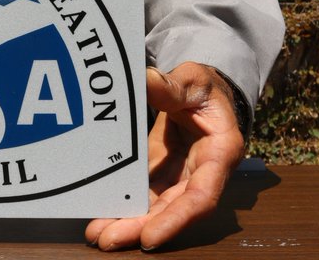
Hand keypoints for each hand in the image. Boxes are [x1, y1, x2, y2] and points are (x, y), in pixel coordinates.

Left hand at [84, 63, 244, 250]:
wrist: (204, 93)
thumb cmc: (206, 88)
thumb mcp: (194, 79)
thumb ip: (173, 85)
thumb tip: (148, 80)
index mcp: (220, 152)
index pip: (201, 196)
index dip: (176, 219)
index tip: (149, 236)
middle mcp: (203, 173)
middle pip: (174, 210)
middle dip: (141, 227)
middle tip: (108, 239)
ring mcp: (182, 177)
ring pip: (158, 208)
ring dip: (129, 222)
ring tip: (98, 232)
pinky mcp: (165, 174)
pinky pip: (146, 195)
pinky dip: (126, 205)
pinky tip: (102, 214)